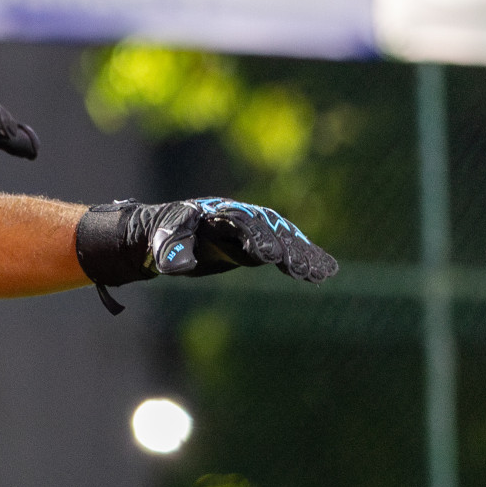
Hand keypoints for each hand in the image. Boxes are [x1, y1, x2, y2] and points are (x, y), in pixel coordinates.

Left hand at [75, 197, 337, 312]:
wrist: (167, 233)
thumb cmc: (162, 235)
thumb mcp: (161, 241)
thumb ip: (170, 249)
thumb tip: (174, 265)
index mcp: (215, 212)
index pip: (240, 222)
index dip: (257, 236)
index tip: (270, 255)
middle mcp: (239, 217)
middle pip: (268, 228)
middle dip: (285, 246)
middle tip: (299, 268)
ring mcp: (252, 229)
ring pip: (283, 238)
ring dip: (301, 254)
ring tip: (318, 274)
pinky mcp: (259, 243)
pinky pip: (287, 249)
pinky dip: (305, 258)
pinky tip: (324, 272)